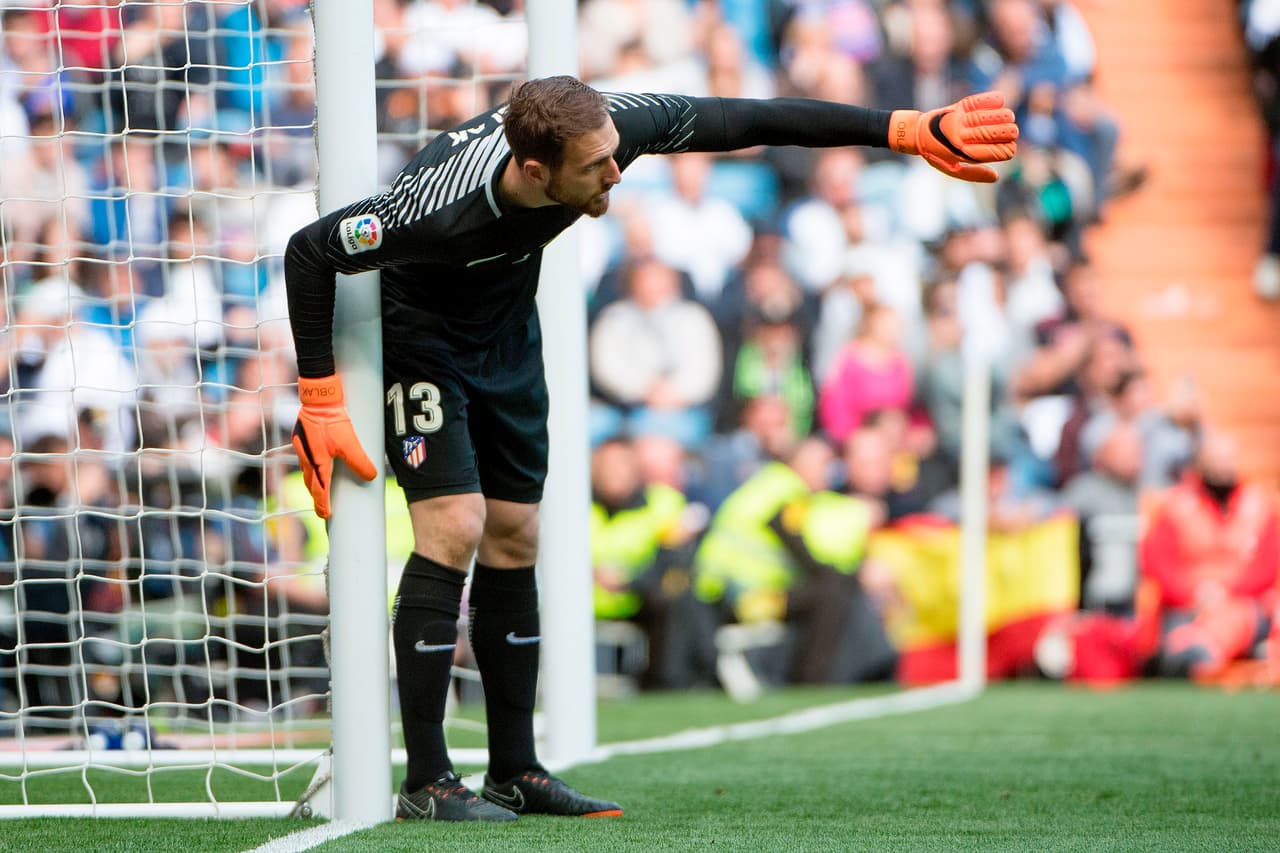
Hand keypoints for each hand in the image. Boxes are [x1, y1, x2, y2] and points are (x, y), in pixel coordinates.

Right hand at [291, 375, 377, 518]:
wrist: (318, 398)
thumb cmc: (331, 420)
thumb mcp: (349, 442)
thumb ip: (359, 461)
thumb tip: (371, 477)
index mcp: (317, 463)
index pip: (319, 491)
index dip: (323, 505)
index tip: (326, 516)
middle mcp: (306, 458)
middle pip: (311, 483)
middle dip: (317, 496)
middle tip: (324, 506)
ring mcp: (302, 447)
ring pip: (307, 470)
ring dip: (314, 481)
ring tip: (321, 487)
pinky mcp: (302, 436)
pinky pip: (306, 457)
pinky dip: (312, 465)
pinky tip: (319, 461)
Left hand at [889, 92, 1018, 182]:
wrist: (917, 134)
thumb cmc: (938, 153)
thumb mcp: (953, 169)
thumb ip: (973, 174)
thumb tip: (996, 176)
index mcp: (962, 154)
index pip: (997, 152)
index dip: (1008, 150)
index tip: (1008, 148)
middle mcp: (961, 137)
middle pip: (997, 134)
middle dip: (1009, 132)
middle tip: (1011, 132)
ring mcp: (959, 121)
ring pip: (991, 117)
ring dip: (1004, 116)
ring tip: (1008, 117)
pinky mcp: (958, 107)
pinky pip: (978, 101)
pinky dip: (992, 99)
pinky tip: (1000, 101)